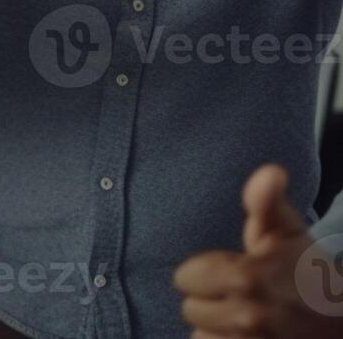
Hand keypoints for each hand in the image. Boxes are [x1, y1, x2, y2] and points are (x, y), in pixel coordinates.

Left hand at [174, 164, 342, 336]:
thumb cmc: (310, 272)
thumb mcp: (288, 232)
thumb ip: (265, 202)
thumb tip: (271, 171)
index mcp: (245, 278)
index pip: (185, 278)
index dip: (207, 272)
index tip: (236, 271)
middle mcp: (246, 317)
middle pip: (191, 309)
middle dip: (211, 300)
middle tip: (245, 295)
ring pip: (201, 334)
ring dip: (219, 327)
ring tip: (249, 318)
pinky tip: (248, 336)